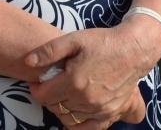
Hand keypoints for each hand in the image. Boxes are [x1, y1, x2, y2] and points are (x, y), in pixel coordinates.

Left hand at [23, 21, 160, 125]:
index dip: (36, 89)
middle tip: (50, 86)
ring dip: (61, 109)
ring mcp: (99, 109)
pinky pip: (88, 128)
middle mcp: (86, 99)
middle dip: (48, 97)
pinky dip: (77, 124)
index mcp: (74, 81)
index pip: (44, 96)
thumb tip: (28, 62)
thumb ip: (49, 51)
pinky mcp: (110, 113)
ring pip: (69, 118)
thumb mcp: (73, 39)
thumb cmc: (102, 42)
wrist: (132, 50)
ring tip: (61, 95)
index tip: (37, 81)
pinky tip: (73, 113)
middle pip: (55, 107)